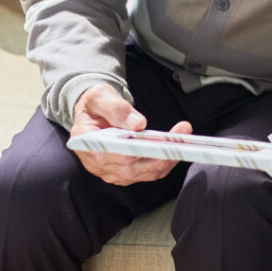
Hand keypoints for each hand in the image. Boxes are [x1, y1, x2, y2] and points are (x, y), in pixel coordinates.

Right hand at [69, 83, 191, 185]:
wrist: (93, 112)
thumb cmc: (96, 104)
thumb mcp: (100, 97)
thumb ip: (116, 109)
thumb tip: (139, 124)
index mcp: (87, 144)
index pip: (116, 155)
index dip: (139, 150)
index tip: (160, 141)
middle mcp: (98, 164)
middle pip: (134, 169)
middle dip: (161, 156)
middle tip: (181, 140)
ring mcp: (112, 171)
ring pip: (145, 173)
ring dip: (167, 160)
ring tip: (184, 142)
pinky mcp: (124, 173)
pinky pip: (148, 172)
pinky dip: (164, 162)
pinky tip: (176, 148)